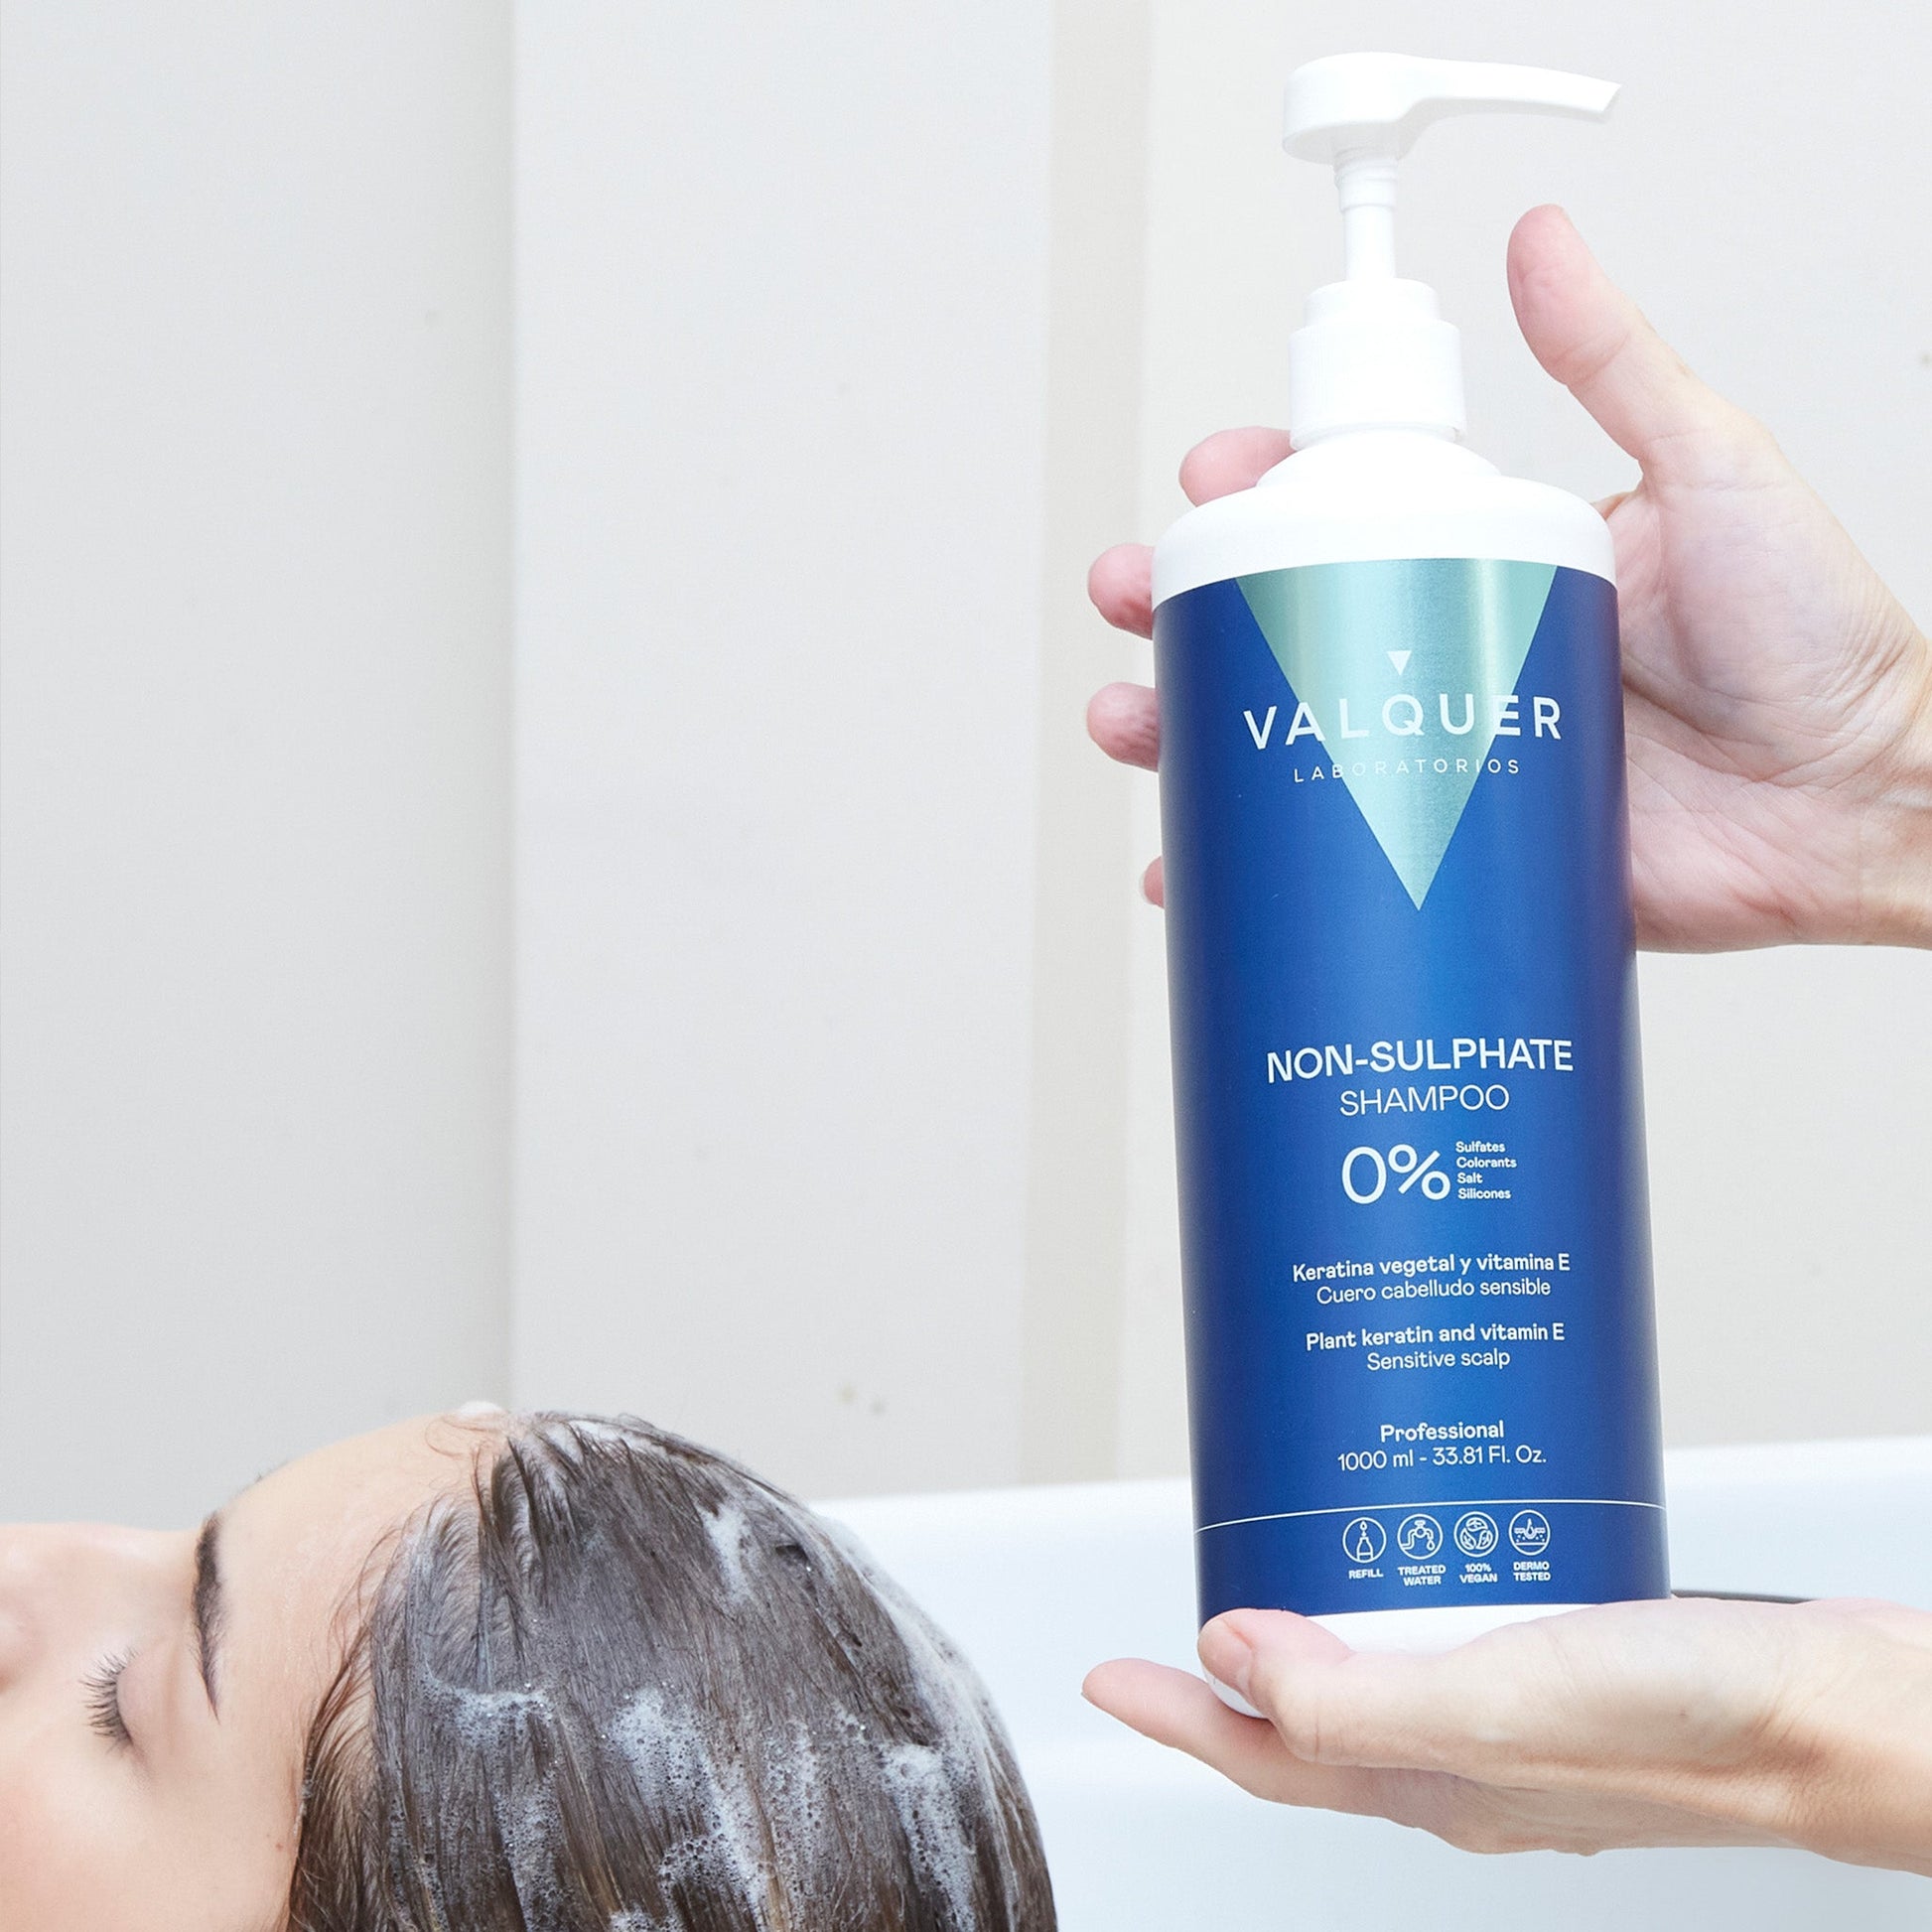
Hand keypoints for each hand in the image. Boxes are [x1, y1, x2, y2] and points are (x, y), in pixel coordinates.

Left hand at [1083, 1596, 1931, 1872]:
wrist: (1847, 1714)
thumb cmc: (1698, 1725)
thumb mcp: (1497, 1704)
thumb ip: (1356, 1698)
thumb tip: (1231, 1663)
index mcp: (1433, 1777)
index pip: (1263, 1756)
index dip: (1177, 1717)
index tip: (1105, 1678)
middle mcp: (1467, 1758)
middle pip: (1310, 1726)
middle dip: (1230, 1686)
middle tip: (1177, 1630)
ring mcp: (1522, 1718)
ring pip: (1381, 1682)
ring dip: (1315, 1640)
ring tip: (1277, 1582)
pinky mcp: (1574, 1668)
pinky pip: (1455, 1640)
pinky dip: (1408, 1602)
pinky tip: (1425, 1552)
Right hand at [1087, 205, 1931, 950]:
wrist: (1862, 805)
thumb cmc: (1817, 640)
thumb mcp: (1710, 468)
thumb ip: (1616, 360)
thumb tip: (1539, 242)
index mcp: (1496, 565)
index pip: (1349, 518)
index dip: (1259, 503)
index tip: (1210, 488)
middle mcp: (1454, 662)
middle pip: (1288, 632)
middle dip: (1186, 615)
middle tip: (1136, 603)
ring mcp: (1447, 766)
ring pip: (1283, 748)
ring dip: (1183, 735)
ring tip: (1136, 726)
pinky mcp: (1460, 863)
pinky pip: (1333, 873)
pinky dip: (1248, 882)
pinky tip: (1184, 877)